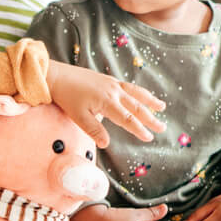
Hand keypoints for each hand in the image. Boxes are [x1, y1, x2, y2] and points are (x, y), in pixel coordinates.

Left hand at [45, 62, 164, 146]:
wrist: (57, 76)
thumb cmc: (66, 97)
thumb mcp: (78, 117)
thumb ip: (94, 130)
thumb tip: (106, 144)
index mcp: (107, 102)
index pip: (127, 119)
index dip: (139, 129)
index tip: (149, 137)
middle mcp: (113, 92)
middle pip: (136, 107)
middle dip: (150, 118)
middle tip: (162, 128)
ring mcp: (112, 84)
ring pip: (135, 93)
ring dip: (149, 101)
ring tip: (162, 107)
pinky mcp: (108, 80)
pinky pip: (128, 86)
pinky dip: (138, 91)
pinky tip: (142, 95)